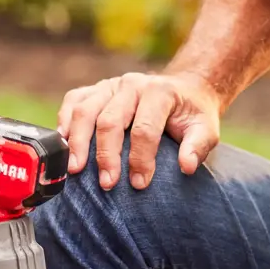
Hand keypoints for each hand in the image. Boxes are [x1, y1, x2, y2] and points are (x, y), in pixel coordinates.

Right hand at [57, 72, 221, 190]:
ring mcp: (110, 85)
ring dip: (77, 141)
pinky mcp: (96, 89)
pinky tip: (62, 145)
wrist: (184, 90)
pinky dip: (64, 121)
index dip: (140, 158)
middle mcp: (132, 85)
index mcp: (159, 92)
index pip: (144, 128)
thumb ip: (198, 146)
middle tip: (106, 184)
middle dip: (106, 155)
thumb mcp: (206, 129)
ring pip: (85, 110)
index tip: (139, 184)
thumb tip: (186, 166)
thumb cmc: (192, 114)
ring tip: (75, 169)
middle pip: (110, 120)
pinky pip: (73, 100)